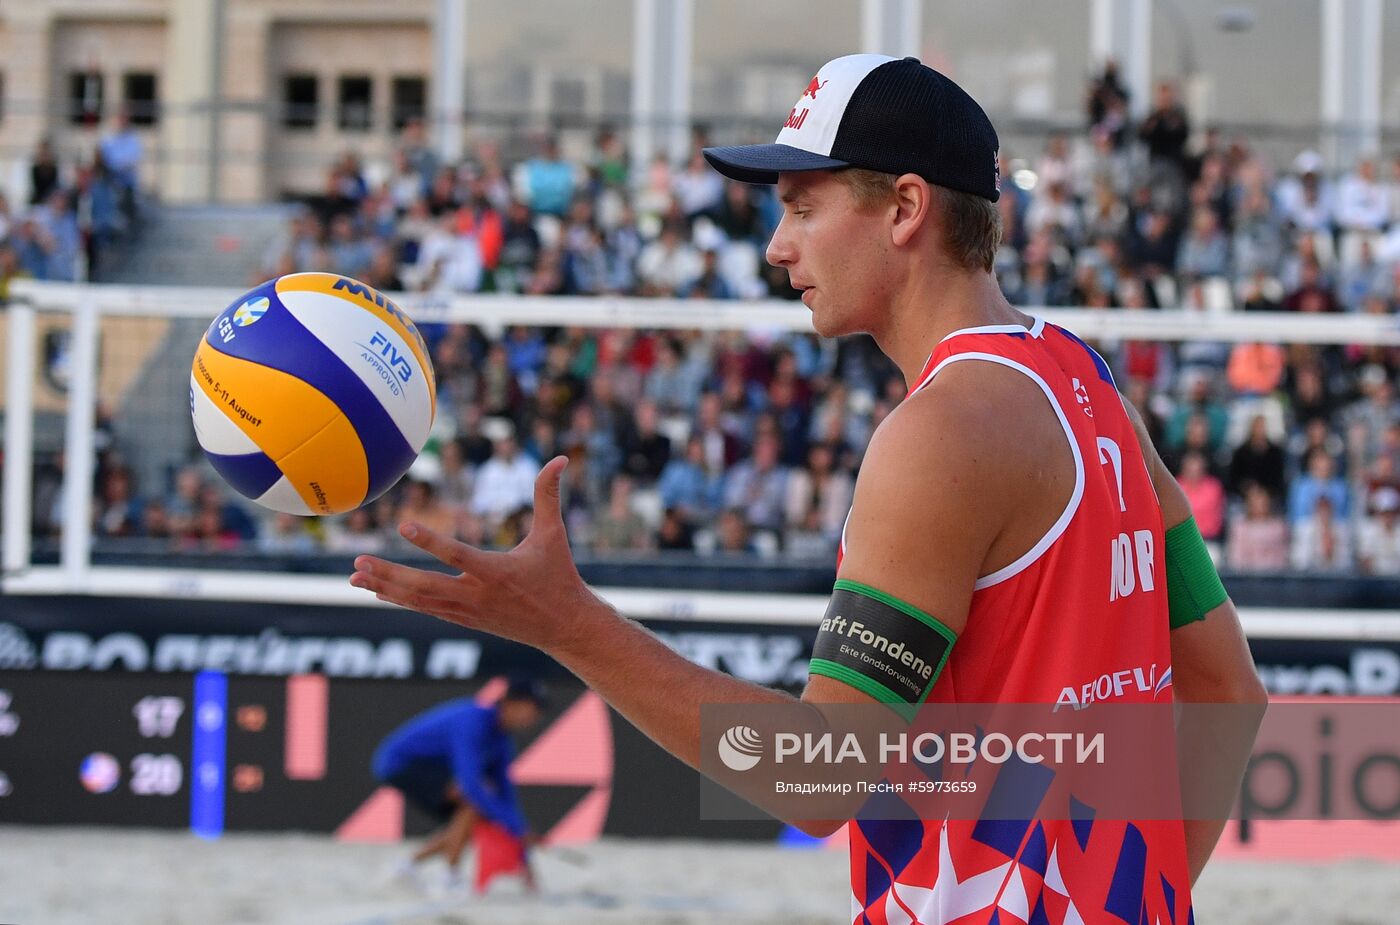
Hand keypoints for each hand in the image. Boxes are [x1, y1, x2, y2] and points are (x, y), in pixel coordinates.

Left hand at [350, 456, 605, 652]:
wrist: (564, 627)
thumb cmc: (558, 576)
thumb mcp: (554, 535)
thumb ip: (549, 495)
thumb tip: (561, 458)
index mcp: (497, 572)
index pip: (458, 555)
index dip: (431, 541)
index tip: (403, 525)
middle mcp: (476, 594)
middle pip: (425, 586)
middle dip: (390, 574)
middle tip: (358, 562)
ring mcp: (467, 611)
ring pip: (419, 600)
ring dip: (386, 586)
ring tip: (355, 575)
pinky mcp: (464, 620)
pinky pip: (426, 608)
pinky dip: (401, 598)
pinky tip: (378, 589)